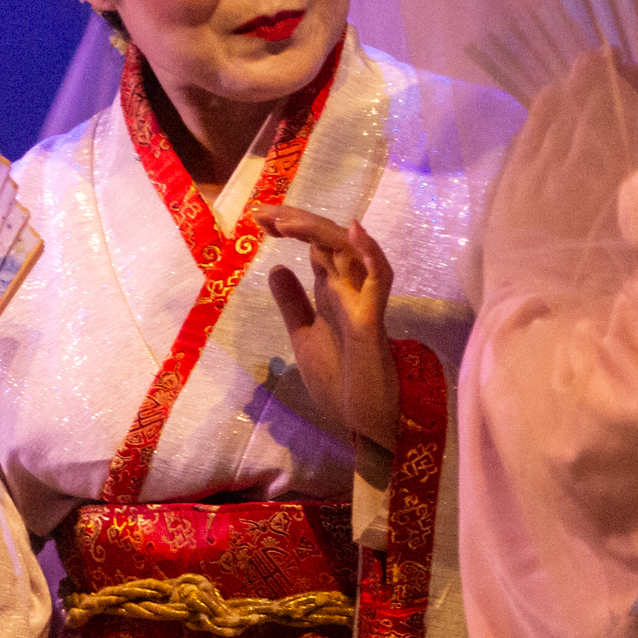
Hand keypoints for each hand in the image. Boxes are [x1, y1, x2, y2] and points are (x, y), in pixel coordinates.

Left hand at [258, 206, 399, 451]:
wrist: (364, 425)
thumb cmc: (342, 383)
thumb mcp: (304, 338)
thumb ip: (293, 305)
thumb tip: (276, 269)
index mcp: (333, 292)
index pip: (315, 245)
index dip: (290, 226)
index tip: (258, 217)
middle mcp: (349, 289)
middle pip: (328, 239)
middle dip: (297, 220)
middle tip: (262, 212)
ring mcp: (362, 301)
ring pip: (350, 251)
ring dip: (319, 230)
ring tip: (285, 222)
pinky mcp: (373, 321)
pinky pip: (380, 279)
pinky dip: (370, 253)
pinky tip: (354, 232)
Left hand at [485, 48, 637, 281]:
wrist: (544, 330)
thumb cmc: (607, 291)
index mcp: (595, 173)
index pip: (606, 115)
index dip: (617, 89)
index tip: (628, 65)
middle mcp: (559, 169)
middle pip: (576, 113)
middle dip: (592, 83)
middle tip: (609, 58)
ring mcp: (527, 182)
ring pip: (546, 124)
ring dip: (564, 96)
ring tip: (578, 74)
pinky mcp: (504, 201)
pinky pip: (521, 146)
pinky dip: (535, 122)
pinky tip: (541, 109)